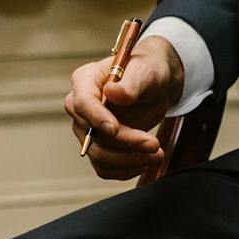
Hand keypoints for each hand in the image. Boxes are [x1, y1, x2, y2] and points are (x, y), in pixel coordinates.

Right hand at [64, 34, 183, 180]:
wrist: (155, 84)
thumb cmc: (147, 69)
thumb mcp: (145, 70)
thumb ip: (130, 84)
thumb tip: (111, 93)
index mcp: (85, 80)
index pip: (82, 102)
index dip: (97, 118)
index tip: (115, 129)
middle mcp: (81, 108)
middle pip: (91, 133)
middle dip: (123, 142)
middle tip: (154, 145)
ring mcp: (88, 129)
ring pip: (98, 154)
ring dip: (127, 160)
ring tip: (157, 155)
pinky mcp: (100, 145)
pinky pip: (104, 167)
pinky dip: (124, 170)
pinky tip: (145, 162)